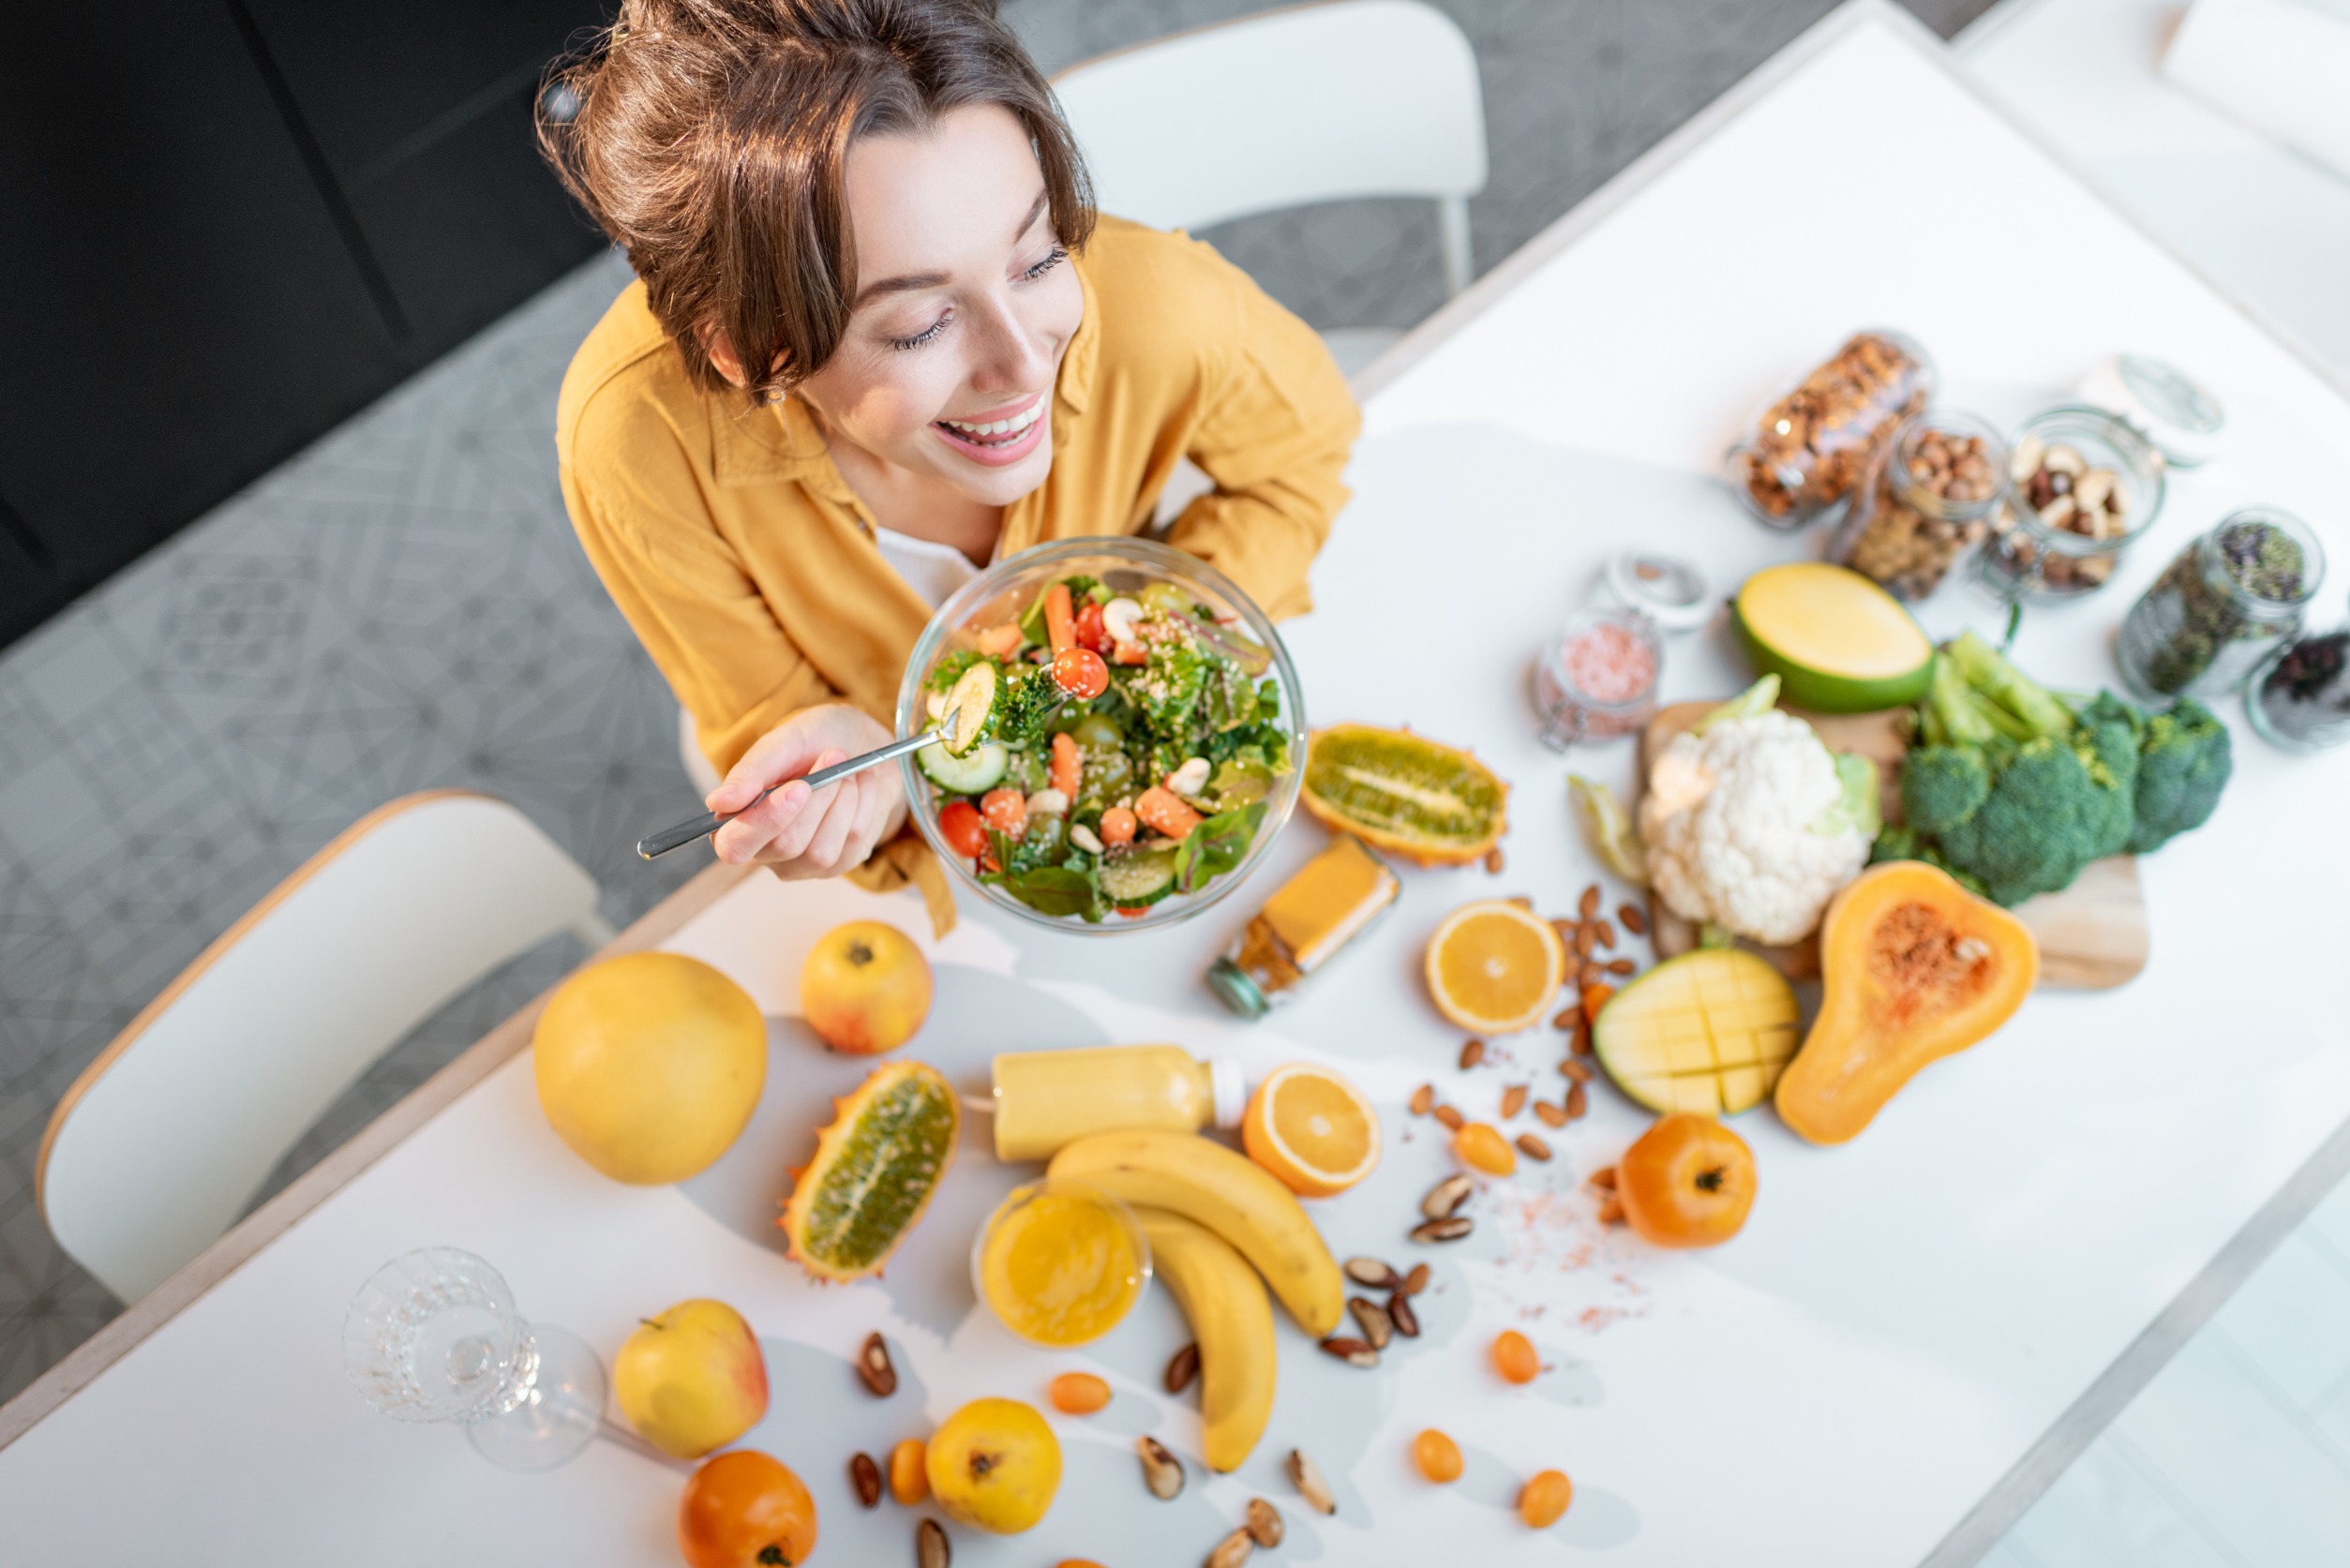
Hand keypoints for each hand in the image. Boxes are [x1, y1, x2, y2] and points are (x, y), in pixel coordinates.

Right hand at [706, 704, 907, 875]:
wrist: (862, 746)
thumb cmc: (814, 742)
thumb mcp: (784, 742)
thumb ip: (751, 771)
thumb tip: (718, 802)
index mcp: (736, 823)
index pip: (734, 846)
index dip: (766, 820)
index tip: (799, 786)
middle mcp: (764, 852)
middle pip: (785, 846)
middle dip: (817, 798)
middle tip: (833, 755)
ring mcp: (802, 864)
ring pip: (820, 851)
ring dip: (841, 800)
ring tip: (845, 771)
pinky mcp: (838, 865)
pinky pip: (851, 844)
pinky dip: (862, 806)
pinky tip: (858, 787)